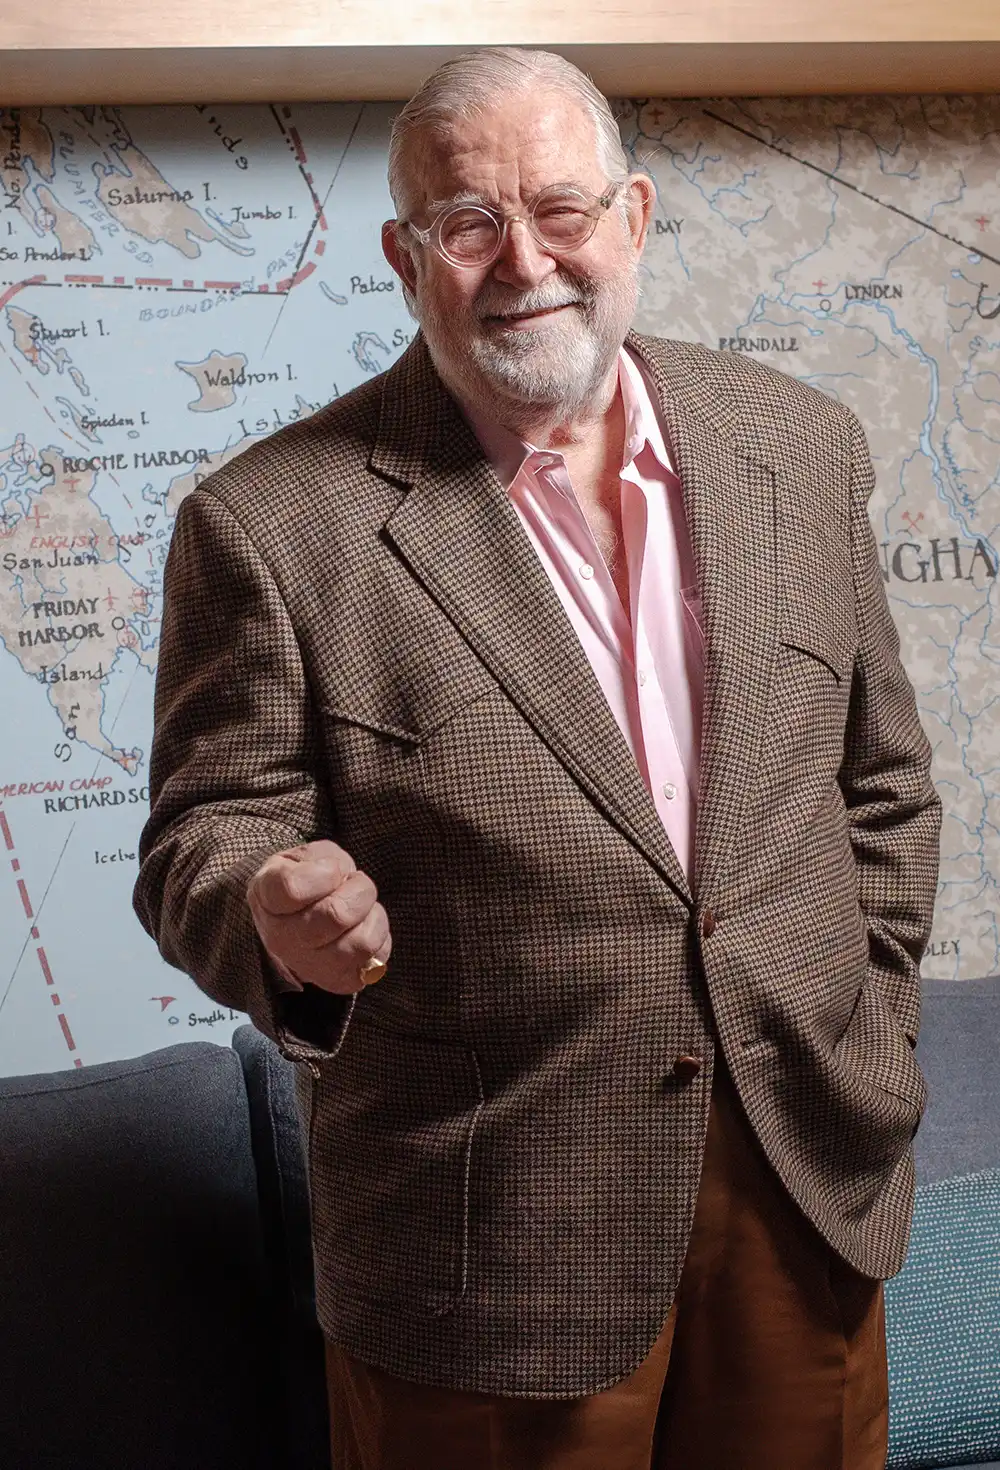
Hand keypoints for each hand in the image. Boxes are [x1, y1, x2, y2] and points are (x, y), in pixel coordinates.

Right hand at [247, 840, 391, 994]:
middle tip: (353, 883)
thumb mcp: (305, 855)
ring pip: (362, 942)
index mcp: (267, 898)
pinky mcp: (340, 981)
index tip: (331, 868)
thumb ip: (320, 859)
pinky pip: (377, 959)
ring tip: (360, 906)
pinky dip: (380, 937)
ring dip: (371, 914)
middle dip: (359, 889)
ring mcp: (310, 965)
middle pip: (336, 915)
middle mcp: (282, 939)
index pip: (294, 888)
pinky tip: (362, 926)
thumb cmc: (306, 879)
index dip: (326, 870)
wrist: (299, 917)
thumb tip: (339, 877)